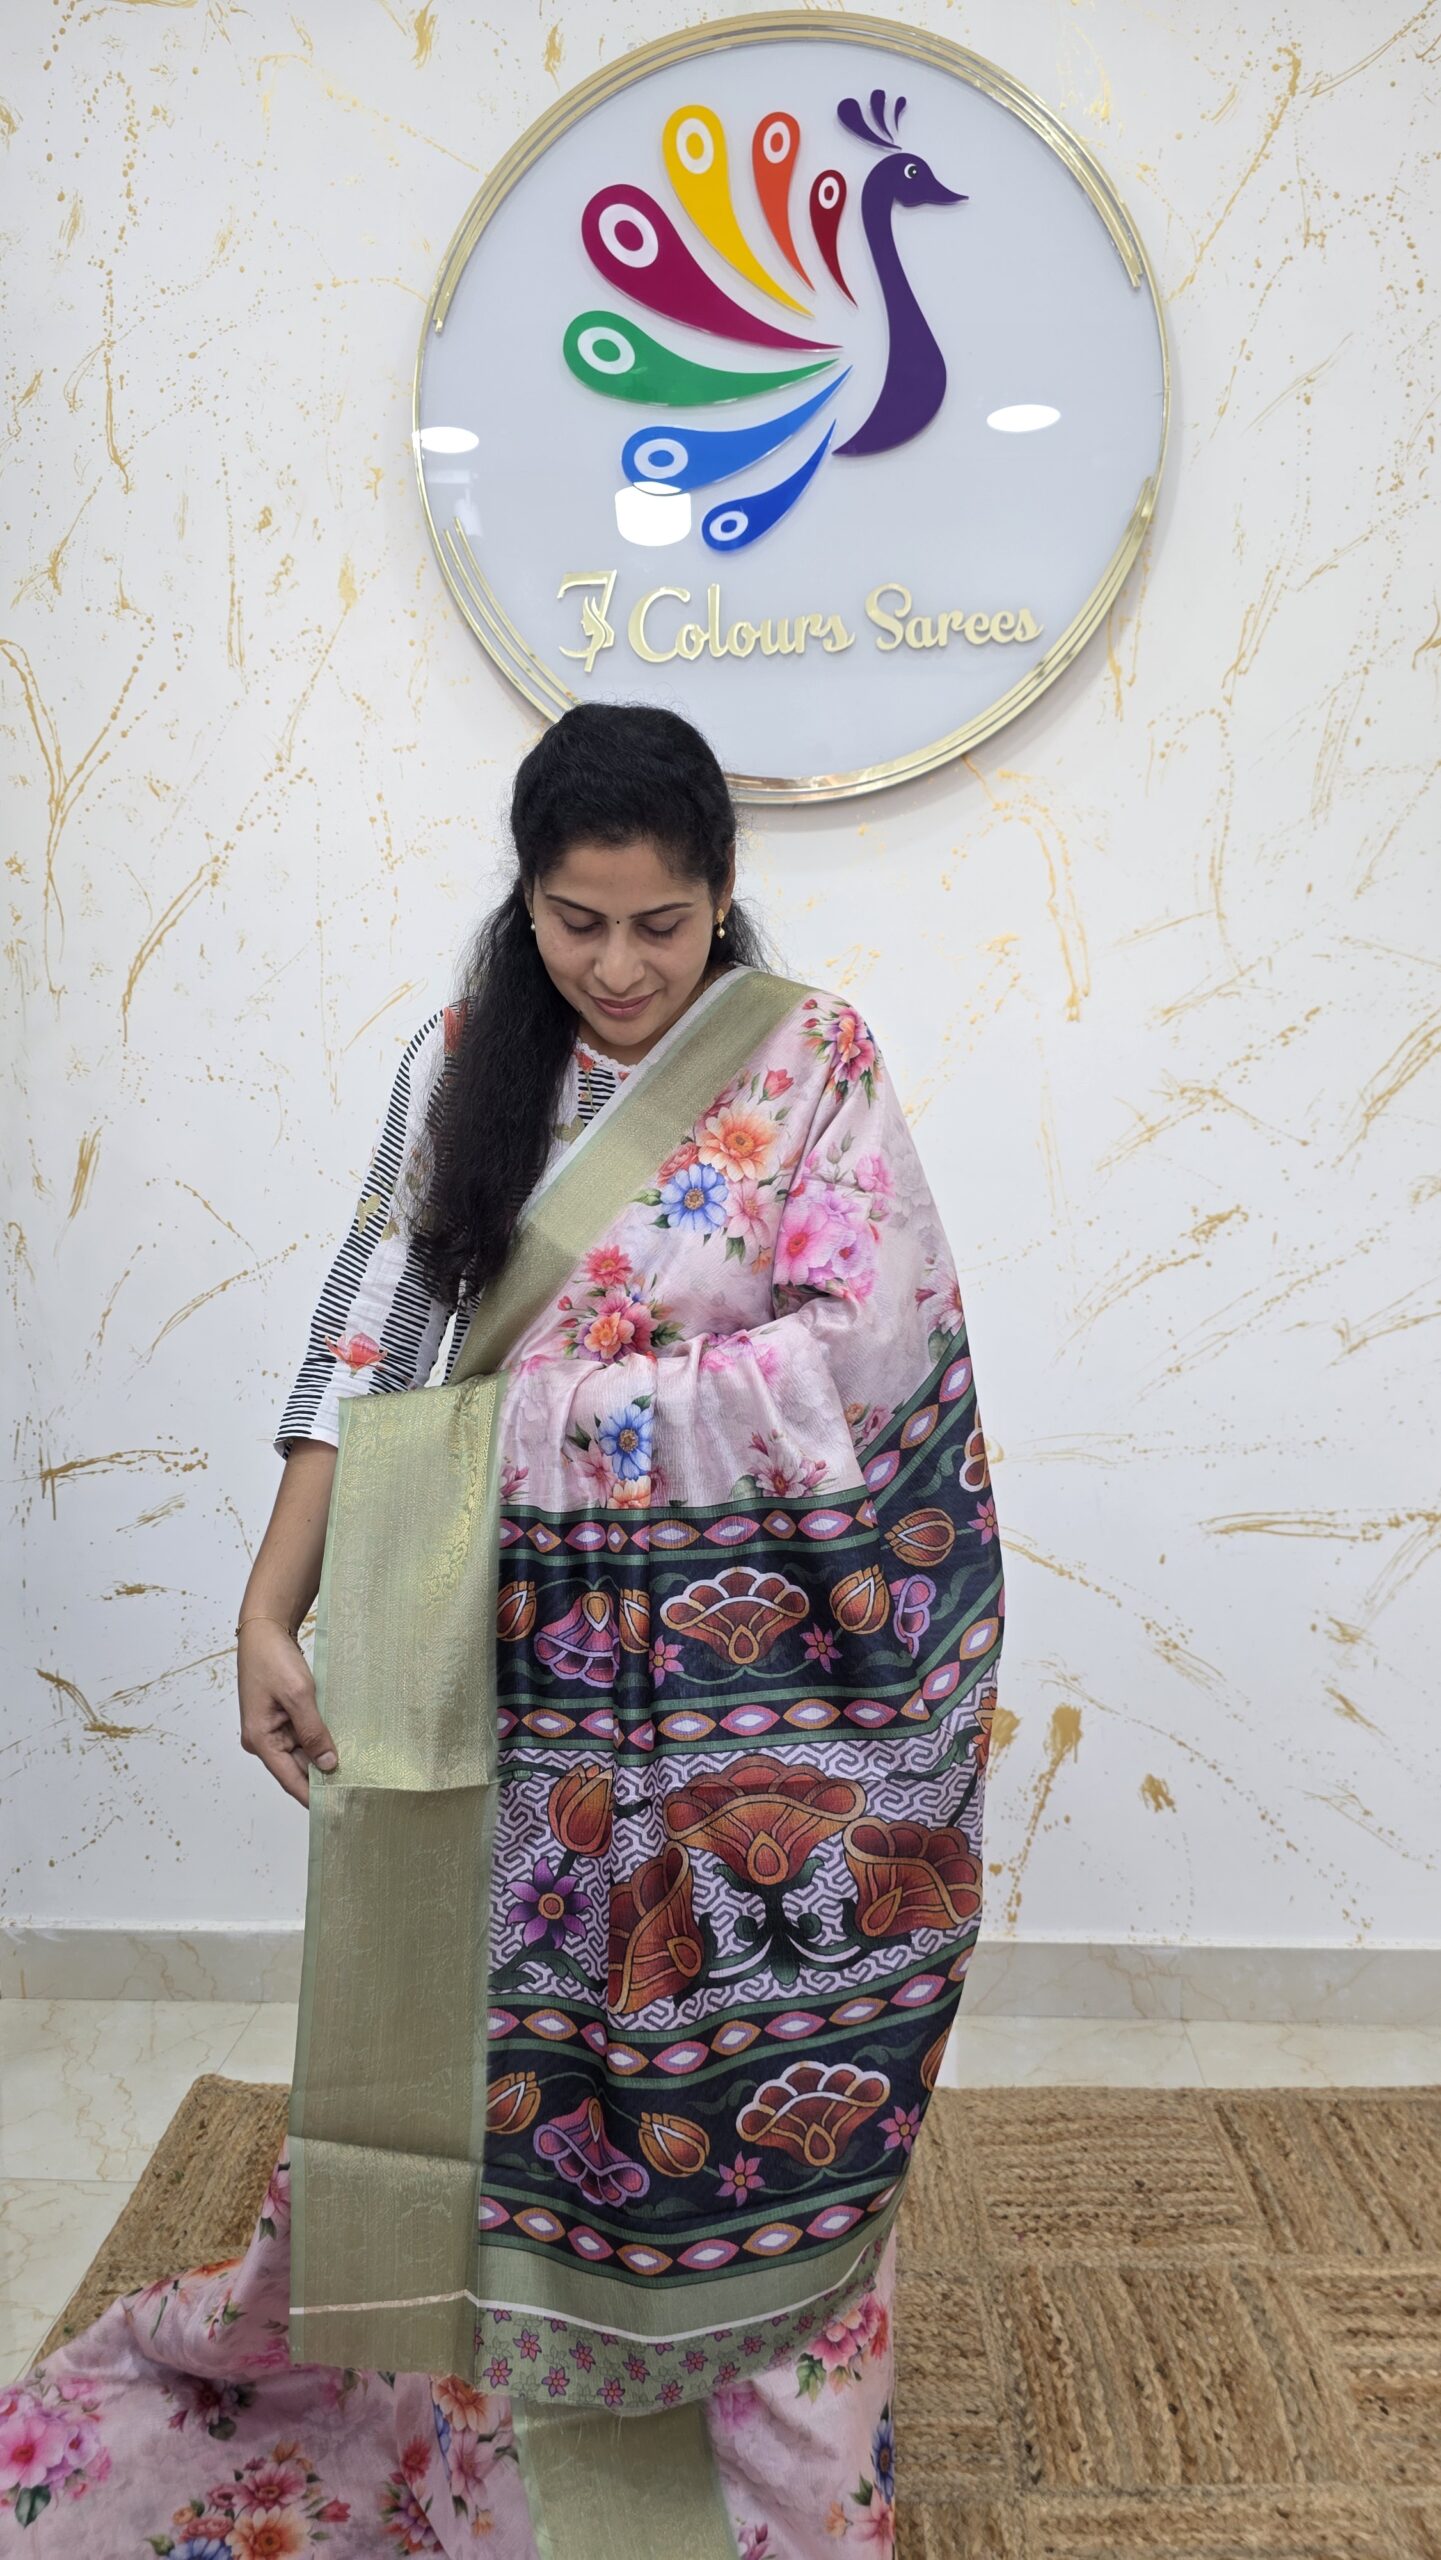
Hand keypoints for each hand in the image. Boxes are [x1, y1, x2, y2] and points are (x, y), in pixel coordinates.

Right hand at [237, 1620, 337, 1806]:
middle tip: (355, 1789)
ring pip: (302, 1753)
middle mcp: (264, 1739)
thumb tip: (329, 1765)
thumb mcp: (298, 1695)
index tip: (336, 1810)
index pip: (289, 1780)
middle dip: (323, 1777)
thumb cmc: (273, 1659)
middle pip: (296, 1768)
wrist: (264, 1629)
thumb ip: (313, 1732)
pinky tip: (341, 1743)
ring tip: (355, 1769)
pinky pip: (303, 1736)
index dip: (312, 1796)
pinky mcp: (282, 1717)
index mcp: (260, 1740)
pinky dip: (320, 1740)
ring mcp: (273, 1729)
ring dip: (323, 1757)